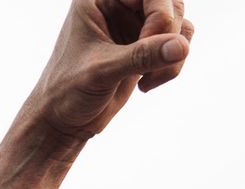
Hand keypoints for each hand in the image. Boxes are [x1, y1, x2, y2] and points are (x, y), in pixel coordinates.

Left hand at [29, 0, 194, 145]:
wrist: (62, 121)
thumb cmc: (67, 92)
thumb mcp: (101, 71)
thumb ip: (141, 56)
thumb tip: (182, 47)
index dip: (159, 14)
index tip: (147, 44)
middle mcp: (118, 6)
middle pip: (171, 3)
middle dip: (169, 35)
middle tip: (150, 66)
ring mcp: (134, 25)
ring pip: (179, 23)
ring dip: (174, 53)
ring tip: (148, 80)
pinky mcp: (145, 46)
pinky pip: (178, 44)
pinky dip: (172, 64)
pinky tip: (146, 85)